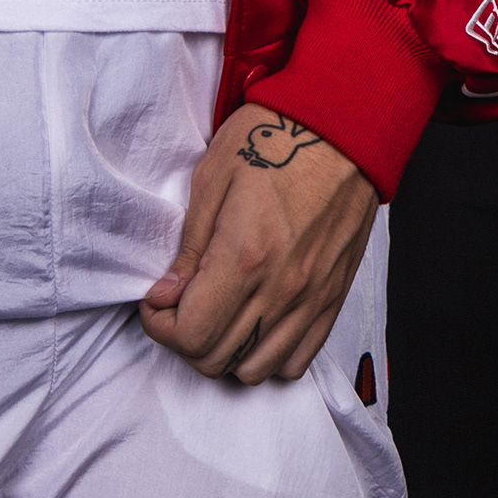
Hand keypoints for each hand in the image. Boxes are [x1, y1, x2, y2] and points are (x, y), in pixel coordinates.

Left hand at [139, 99, 378, 384]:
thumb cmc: (274, 139)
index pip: (191, 334)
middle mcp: (280, 289)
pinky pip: (296, 361)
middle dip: (184, 339)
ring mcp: (310, 300)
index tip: (155, 301)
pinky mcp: (332, 300)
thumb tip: (165, 295)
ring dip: (224, 352)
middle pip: (217, 359)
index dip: (160, 326)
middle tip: (178, 305)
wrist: (343, 127)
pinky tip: (253, 322)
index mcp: (243, 256)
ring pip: (255, 370)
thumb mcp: (213, 177)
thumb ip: (190, 246)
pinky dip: (267, 355)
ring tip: (215, 313)